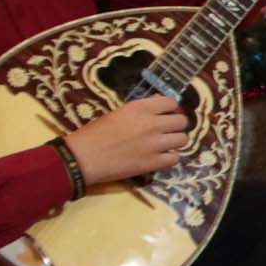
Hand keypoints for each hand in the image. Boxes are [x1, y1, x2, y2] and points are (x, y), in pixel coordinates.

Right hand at [65, 96, 189, 184]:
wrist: (82, 158)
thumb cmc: (94, 133)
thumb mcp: (118, 113)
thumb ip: (141, 108)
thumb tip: (158, 102)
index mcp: (141, 108)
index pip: (172, 102)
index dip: (170, 108)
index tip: (165, 114)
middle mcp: (152, 123)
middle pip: (182, 121)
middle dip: (176, 125)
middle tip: (167, 131)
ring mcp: (154, 144)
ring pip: (183, 139)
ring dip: (175, 141)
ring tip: (165, 145)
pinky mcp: (153, 163)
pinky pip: (175, 159)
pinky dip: (169, 158)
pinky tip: (160, 158)